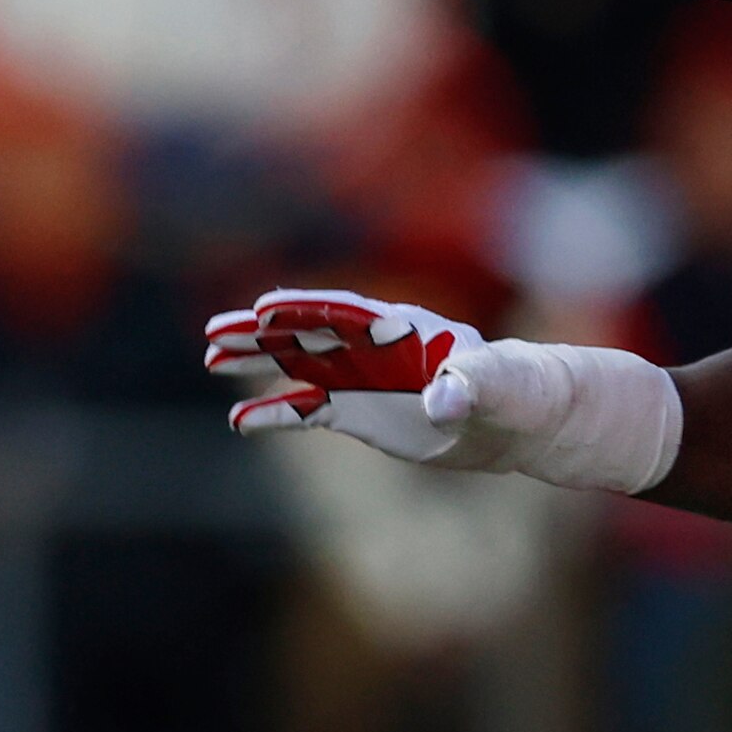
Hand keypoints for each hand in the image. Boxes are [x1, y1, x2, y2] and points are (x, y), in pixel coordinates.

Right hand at [204, 287, 490, 463]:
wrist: (519, 417)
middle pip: (307, 332)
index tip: (264, 309)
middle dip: (262, 332)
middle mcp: (371, 347)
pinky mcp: (356, 411)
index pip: (345, 313)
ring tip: (212, 360)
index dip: (305, 310)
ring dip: (257, 361)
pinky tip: (241, 422)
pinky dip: (274, 414)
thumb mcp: (497, 382)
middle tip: (215, 333)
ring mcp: (360, 377)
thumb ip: (468, 384)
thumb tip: (440, 401)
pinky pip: (306, 410)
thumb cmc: (515, 388)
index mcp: (402, 328)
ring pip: (297, 363)